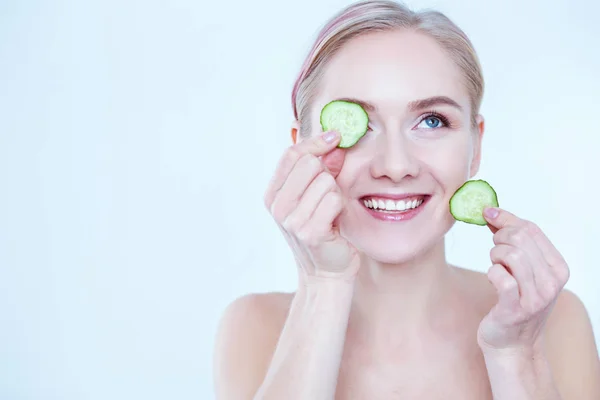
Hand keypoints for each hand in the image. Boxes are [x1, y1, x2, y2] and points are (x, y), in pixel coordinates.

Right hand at [263, 130, 359, 281]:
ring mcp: (291, 220)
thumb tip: (335, 143)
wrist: (328, 271)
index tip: (335, 137)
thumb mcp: (317, 196)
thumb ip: (324, 168)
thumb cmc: (325, 230)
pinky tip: (335, 221)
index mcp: (273, 194)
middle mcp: (277, 207)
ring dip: (335, 193)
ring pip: (325, 181)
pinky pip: (333, 199)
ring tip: (330, 212)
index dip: (315, 142)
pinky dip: (340, 207)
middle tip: (329, 193)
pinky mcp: (309, 231)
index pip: (291, 154)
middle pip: (308, 163)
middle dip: (327, 173)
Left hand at [477, 207, 569, 353]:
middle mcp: (552, 282)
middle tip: (494, 250)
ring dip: (495, 256)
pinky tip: (494, 281)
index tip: (488, 214)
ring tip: (496, 268)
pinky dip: (491, 273)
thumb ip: (513, 241)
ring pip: (510, 254)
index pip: (532, 229)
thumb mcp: (522, 270)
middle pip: (519, 238)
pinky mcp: (515, 308)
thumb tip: (493, 212)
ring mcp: (535, 296)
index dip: (506, 218)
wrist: (511, 344)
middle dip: (498, 237)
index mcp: (558, 268)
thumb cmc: (514, 302)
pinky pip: (499, 275)